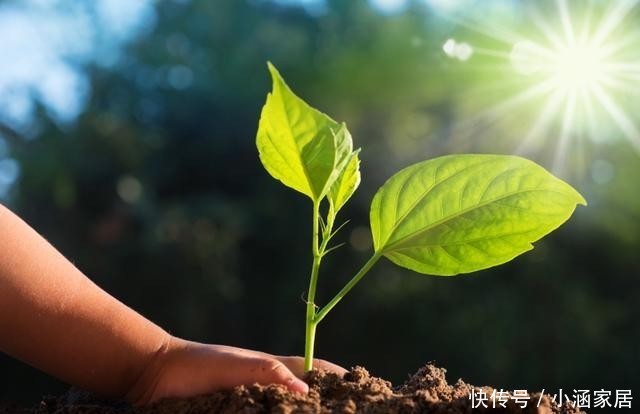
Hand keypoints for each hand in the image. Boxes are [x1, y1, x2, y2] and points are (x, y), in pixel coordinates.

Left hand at [126, 336, 346, 404]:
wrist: (157, 374)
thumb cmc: (199, 364)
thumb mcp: (238, 366)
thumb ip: (270, 373)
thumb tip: (306, 394)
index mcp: (273, 367)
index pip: (316, 369)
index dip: (340, 376)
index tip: (365, 386)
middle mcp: (267, 385)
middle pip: (307, 393)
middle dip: (329, 400)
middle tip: (353, 410)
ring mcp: (252, 401)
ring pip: (286, 408)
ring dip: (306, 410)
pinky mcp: (235, 412)